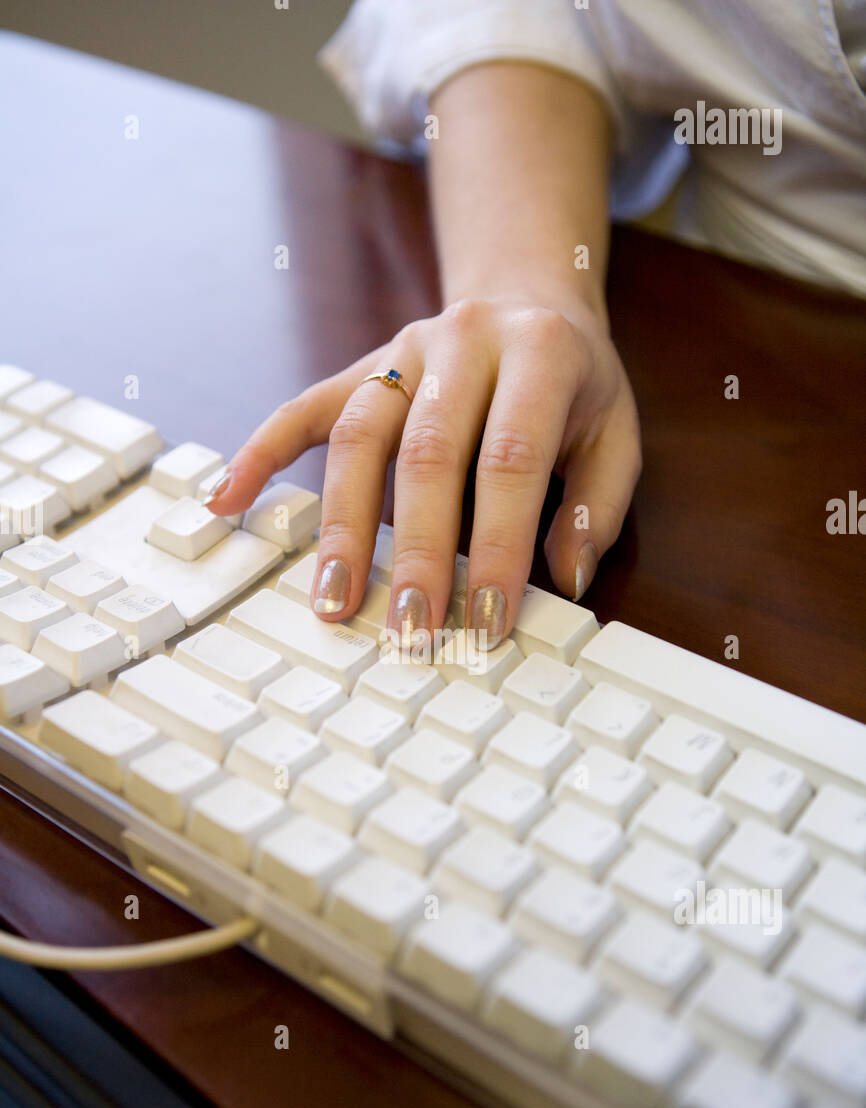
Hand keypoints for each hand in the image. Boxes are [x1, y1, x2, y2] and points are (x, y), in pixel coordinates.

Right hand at [205, 294, 640, 646]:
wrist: (529, 293)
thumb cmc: (573, 383)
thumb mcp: (616, 432)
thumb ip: (596, 506)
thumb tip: (565, 581)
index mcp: (539, 355)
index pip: (509, 461)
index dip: (497, 546)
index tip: (488, 620)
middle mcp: (461, 342)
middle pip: (426, 455)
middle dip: (415, 551)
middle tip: (408, 628)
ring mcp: (401, 351)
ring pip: (358, 436)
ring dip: (341, 524)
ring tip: (332, 600)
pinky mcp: (360, 365)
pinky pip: (302, 408)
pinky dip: (261, 453)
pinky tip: (228, 500)